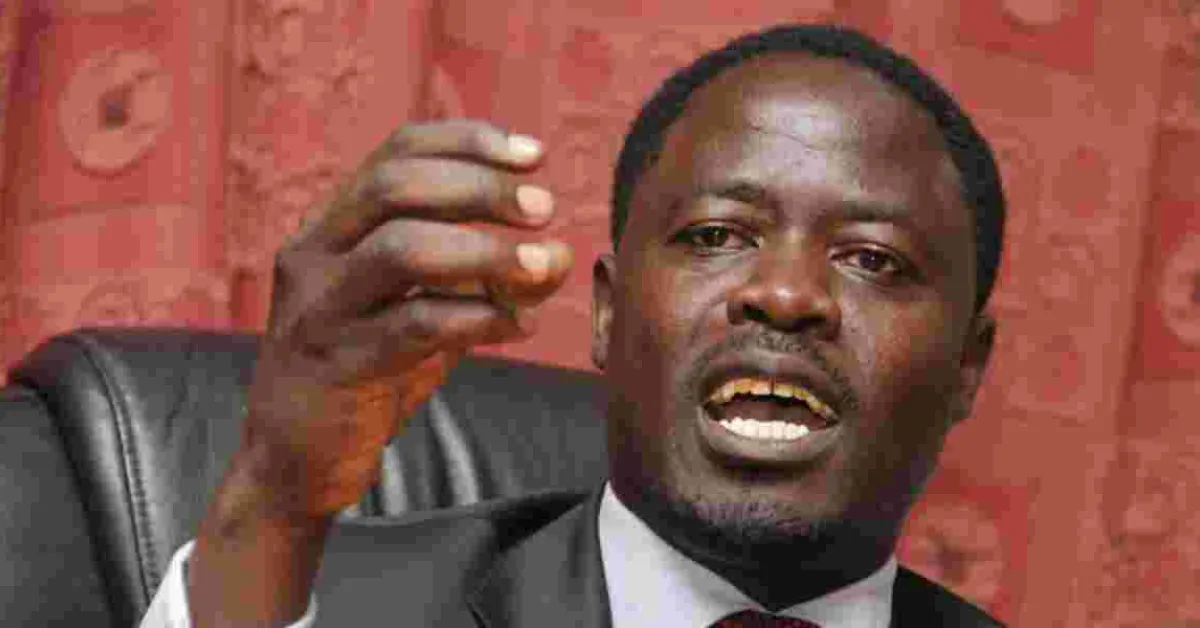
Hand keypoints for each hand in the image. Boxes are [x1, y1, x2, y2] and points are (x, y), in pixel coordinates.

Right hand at [237, 119, 572, 516]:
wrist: (296, 459)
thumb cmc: (368, 368)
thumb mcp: (423, 306)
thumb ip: (481, 277)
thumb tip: (557, 254)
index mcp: (333, 225)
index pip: (397, 152)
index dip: (468, 142)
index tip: (534, 156)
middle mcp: (315, 254)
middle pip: (395, 186)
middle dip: (479, 187)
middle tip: (543, 207)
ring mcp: (320, 308)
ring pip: (400, 250)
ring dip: (484, 250)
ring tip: (542, 264)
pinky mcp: (337, 364)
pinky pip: (414, 326)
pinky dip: (477, 317)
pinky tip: (518, 325)